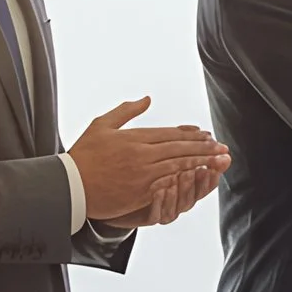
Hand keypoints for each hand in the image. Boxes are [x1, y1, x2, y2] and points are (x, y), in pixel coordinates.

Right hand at [69, 98, 227, 224]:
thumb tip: (147, 98)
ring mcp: (143, 175)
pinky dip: (185, 180)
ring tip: (218, 161)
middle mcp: (142, 155)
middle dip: (204, 148)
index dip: (191, 134)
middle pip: (180, 149)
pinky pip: (169, 184)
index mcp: (134, 138)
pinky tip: (198, 178)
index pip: (171, 134)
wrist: (69, 187)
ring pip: (179, 166)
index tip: (207, 134)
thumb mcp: (102, 125)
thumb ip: (126, 111)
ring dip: (201, 163)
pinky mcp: (141, 193)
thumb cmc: (83, 156)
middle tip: (222, 147)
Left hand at [104, 148, 230, 230]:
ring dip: (184, 189)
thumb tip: (200, 129)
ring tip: (184, 174)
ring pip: (181, 204)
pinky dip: (160, 202)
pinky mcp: (147, 217)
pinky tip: (159, 189)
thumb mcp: (162, 153)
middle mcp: (178, 197)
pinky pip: (157, 213)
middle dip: (203, 179)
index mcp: (184, 181)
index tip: (220, 155)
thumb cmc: (138, 173)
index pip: (206, 176)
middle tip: (205, 167)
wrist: (114, 194)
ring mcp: (164, 208)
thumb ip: (180, 142)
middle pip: (197, 192)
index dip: (214, 166)